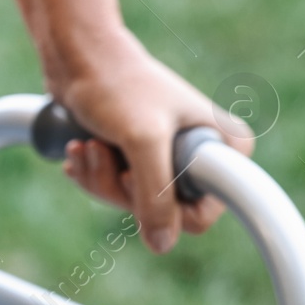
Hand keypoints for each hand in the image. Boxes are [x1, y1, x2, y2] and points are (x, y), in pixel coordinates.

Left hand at [51, 31, 254, 253]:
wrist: (78, 59)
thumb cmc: (116, 86)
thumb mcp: (142, 140)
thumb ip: (156, 193)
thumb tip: (162, 245)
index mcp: (225, 148)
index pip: (201, 215)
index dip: (163, 205)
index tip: (135, 170)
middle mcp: (204, 158)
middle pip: (160, 215)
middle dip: (119, 189)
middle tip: (104, 150)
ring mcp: (169, 161)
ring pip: (131, 206)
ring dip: (99, 179)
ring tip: (88, 144)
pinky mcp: (138, 161)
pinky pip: (113, 192)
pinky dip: (91, 174)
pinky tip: (79, 149)